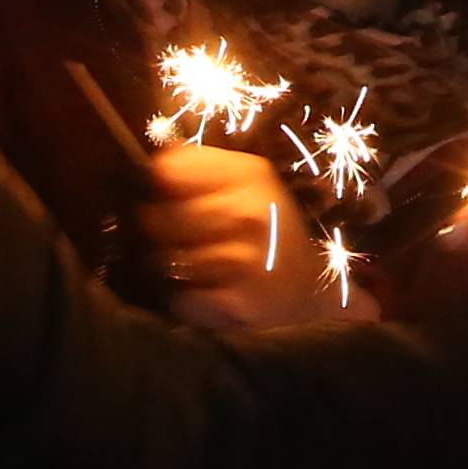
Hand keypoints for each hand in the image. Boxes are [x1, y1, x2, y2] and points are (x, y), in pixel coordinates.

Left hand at [138, 143, 341, 331]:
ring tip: (206, 270)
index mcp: (249, 174)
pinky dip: (190, 302)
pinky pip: (183, 299)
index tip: (175, 201)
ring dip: (178, 270)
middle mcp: (249, 212)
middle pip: (159, 218)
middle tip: (191, 242)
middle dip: (165, 234)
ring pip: (167, 260)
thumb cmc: (270, 234)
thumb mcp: (249, 185)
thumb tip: (156, 166)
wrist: (312, 290)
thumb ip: (203, 168)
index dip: (162, 188)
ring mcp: (244, 259)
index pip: (167, 171)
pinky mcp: (238, 302)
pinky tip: (213, 295)